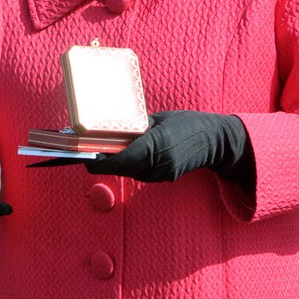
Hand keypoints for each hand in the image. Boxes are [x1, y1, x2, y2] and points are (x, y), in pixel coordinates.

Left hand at [93, 111, 250, 183]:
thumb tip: (111, 133)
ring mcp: (160, 173)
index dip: (97, 160)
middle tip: (89, 147)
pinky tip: (129, 152)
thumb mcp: (159, 120)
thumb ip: (136, 129)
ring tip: (107, 147)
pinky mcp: (162, 178)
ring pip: (127, 171)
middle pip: (118, 167)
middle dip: (103, 160)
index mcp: (155, 144)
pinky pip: (138, 173)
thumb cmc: (187, 124)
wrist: (214, 141)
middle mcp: (156, 163)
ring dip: (116, 162)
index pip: (118, 159)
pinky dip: (130, 164)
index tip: (83, 155)